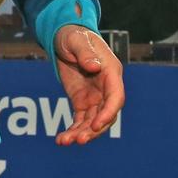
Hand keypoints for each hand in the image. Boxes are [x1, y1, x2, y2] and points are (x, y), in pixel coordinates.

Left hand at [53, 26, 124, 145]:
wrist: (64, 37)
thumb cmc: (74, 35)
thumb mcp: (77, 40)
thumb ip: (85, 53)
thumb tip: (95, 67)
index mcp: (110, 72)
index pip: (116, 97)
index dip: (108, 113)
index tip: (96, 125)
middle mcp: (106, 88)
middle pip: (106, 115)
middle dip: (94, 130)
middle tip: (79, 140)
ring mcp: (95, 97)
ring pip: (92, 122)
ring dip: (81, 133)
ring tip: (65, 142)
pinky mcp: (82, 102)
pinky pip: (80, 120)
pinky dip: (72, 130)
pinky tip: (61, 140)